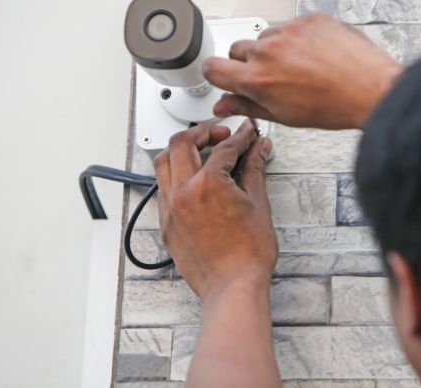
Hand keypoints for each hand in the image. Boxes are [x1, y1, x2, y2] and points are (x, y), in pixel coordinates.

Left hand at [153, 120, 276, 300]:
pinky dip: (174, 176)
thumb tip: (258, 150)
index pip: (224, 148)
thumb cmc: (248, 256)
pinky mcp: (166, 225)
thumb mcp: (258, 205)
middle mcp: (183, 193)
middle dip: (202, 132)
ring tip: (199, 151)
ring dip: (180, 151)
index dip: (240, 137)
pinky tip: (189, 179)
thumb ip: (254, 170)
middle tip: (220, 134)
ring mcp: (170, 209)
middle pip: (181, 144)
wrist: (233, 288)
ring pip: (163, 164)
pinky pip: (162, 190)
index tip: (247, 134)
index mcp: (208, 185)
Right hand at [203, 12, 401, 129]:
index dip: (216, 73)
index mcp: (257, 78)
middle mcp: (268, 50)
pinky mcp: (309, 18)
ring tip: (299, 66)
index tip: (223, 74)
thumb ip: (246, 106)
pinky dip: (297, 37)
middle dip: (248, 62)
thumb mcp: (283, 115)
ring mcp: (289, 30)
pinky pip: (291, 25)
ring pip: (265, 35)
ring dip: (273, 48)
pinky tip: (314, 54)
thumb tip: (223, 106)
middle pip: (238, 48)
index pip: (213, 67)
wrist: (371, 89)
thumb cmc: (333, 106)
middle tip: (271, 75)